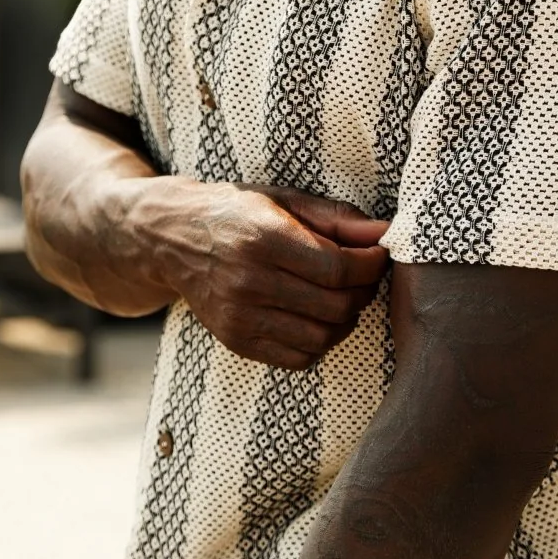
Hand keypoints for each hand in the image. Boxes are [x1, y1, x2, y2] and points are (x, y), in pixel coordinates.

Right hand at [144, 181, 390, 368]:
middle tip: (361, 277)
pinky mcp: (235, 340)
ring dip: (344, 321)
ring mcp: (239, 316)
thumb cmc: (236, 212)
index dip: (371, 266)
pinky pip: (298, 358)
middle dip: (362, 292)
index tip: (377, 257)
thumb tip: (385, 233)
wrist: (172, 237)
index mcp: (263, 237)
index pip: (339, 269)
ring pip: (321, 337)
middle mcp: (249, 280)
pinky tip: (314, 318)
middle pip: (335, 306)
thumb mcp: (284, 200)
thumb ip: (337, 219)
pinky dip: (318, 342)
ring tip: (340, 297)